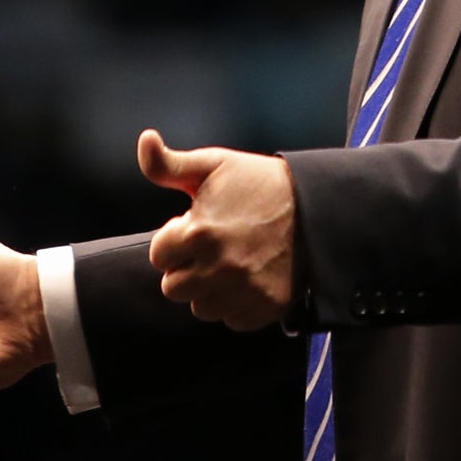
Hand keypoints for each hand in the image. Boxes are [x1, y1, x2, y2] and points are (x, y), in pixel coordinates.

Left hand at [140, 128, 295, 329]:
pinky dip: (237, 304)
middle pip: (174, 288)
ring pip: (202, 308)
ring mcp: (244, 291)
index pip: (159, 257)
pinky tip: (248, 278)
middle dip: (186, 268)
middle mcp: (218, 268)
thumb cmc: (258, 182)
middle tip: (210, 249)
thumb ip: (168, 163)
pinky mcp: (266, 307)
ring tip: (229, 263)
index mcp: (199, 233)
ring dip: (209, 289)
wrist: (315, 204)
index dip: (174, 240)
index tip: (195, 228)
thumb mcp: (212, 165)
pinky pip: (233, 320)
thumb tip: (145, 139)